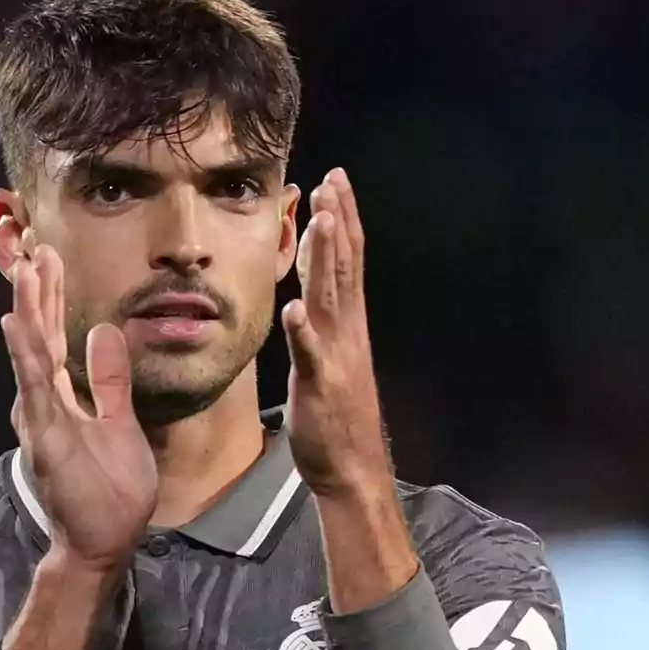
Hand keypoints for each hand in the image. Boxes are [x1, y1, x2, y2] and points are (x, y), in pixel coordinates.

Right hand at [0, 244, 157, 569]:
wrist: (104, 542)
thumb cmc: (109, 489)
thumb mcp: (118, 420)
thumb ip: (109, 379)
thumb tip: (104, 330)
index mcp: (62, 396)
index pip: (53, 336)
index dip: (50, 297)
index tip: (48, 256)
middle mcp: (44, 401)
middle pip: (39, 335)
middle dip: (36, 291)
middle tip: (33, 244)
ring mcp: (41, 418)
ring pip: (32, 354)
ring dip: (28, 310)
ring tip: (25, 270)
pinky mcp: (47, 438)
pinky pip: (36, 389)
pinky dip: (25, 355)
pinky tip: (15, 325)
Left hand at [281, 168, 390, 496]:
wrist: (353, 469)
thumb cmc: (336, 414)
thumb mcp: (327, 355)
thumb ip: (321, 319)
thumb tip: (307, 286)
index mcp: (347, 323)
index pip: (347, 260)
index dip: (342, 219)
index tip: (334, 181)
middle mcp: (346, 331)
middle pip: (344, 267)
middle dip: (338, 221)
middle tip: (332, 180)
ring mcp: (335, 356)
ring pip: (331, 298)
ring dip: (327, 258)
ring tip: (322, 220)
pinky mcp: (320, 386)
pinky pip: (311, 355)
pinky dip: (304, 332)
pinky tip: (295, 309)